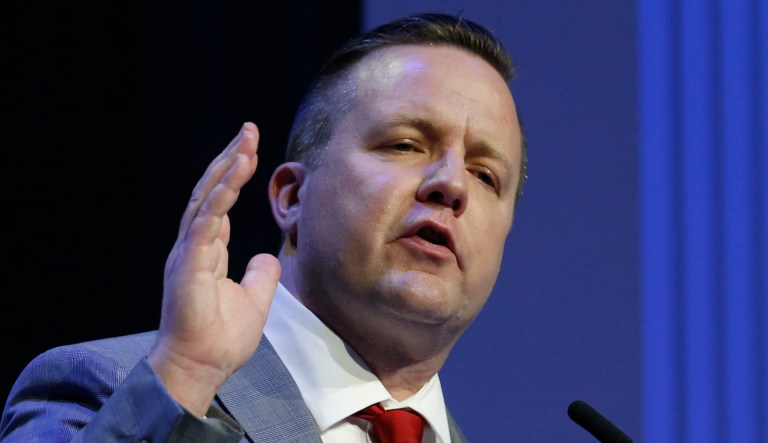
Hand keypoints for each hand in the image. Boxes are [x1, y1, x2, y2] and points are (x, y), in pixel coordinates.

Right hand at [147, 122, 280, 416]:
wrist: (200, 367)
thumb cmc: (220, 338)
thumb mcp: (254, 300)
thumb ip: (260, 275)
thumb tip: (267, 256)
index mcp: (206, 250)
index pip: (219, 203)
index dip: (233, 176)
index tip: (250, 150)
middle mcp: (194, 245)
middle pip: (211, 192)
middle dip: (229, 160)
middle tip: (248, 131)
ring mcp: (188, 252)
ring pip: (205, 200)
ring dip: (225, 170)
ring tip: (244, 143)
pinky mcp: (188, 264)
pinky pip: (204, 223)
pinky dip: (217, 197)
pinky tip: (231, 176)